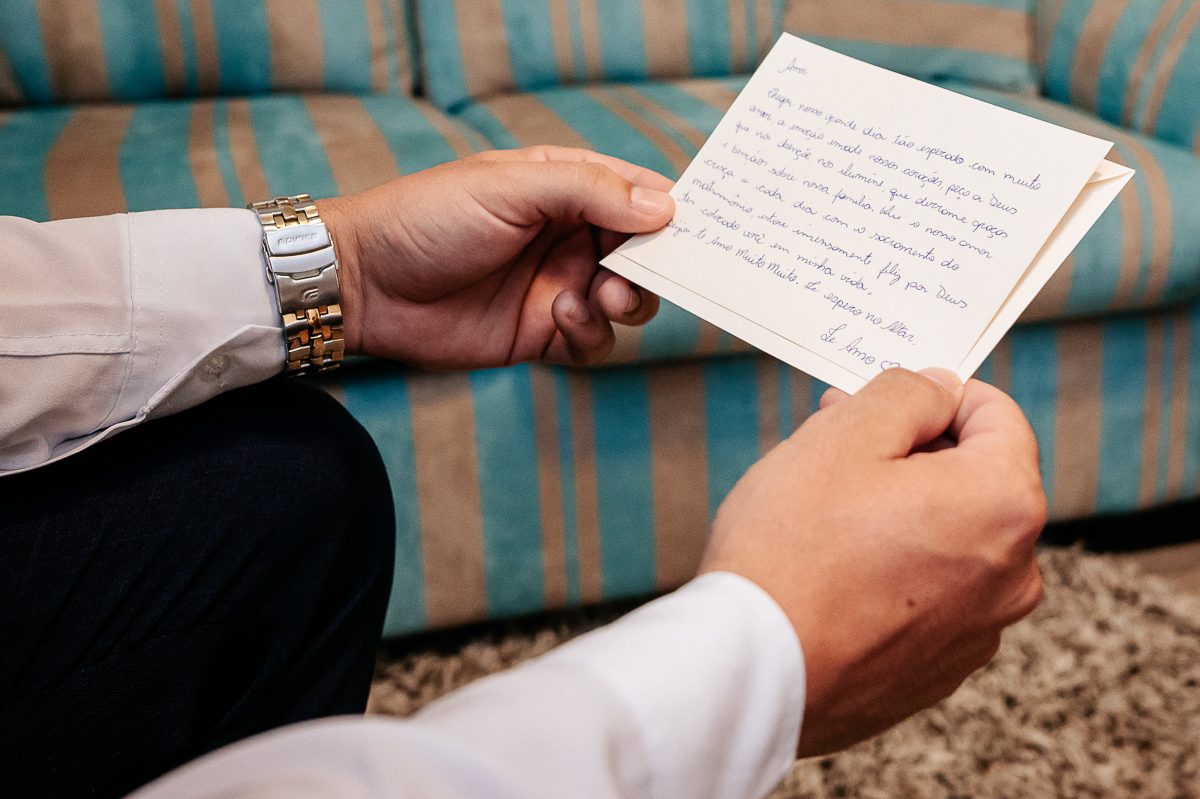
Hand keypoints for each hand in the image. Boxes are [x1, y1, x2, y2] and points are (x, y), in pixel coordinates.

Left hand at [317, 146, 672, 368]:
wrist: (365, 283)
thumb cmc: (429, 218)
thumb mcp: (511, 187)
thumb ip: (589, 192)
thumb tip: (663, 209)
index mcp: (565, 187)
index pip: (638, 195)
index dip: (670, 212)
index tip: (697, 231)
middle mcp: (568, 237)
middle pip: (643, 254)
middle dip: (654, 267)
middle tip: (638, 273)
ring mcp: (557, 286)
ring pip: (627, 302)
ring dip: (627, 303)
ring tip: (599, 297)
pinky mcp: (541, 334)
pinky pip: (594, 343)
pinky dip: (592, 335)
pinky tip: (561, 318)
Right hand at [699, 368, 1045, 756]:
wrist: (753, 673)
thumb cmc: (792, 553)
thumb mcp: (843, 436)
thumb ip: (907, 393)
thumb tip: (938, 389)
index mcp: (1003, 505)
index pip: (997, 415)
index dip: (934, 395)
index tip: (880, 402)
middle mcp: (1013, 574)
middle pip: (973, 480)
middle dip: (911, 455)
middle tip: (835, 448)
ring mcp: (978, 631)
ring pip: (949, 539)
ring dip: (900, 514)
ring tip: (824, 517)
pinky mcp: (938, 671)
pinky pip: (928, 596)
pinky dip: (892, 573)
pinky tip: (832, 573)